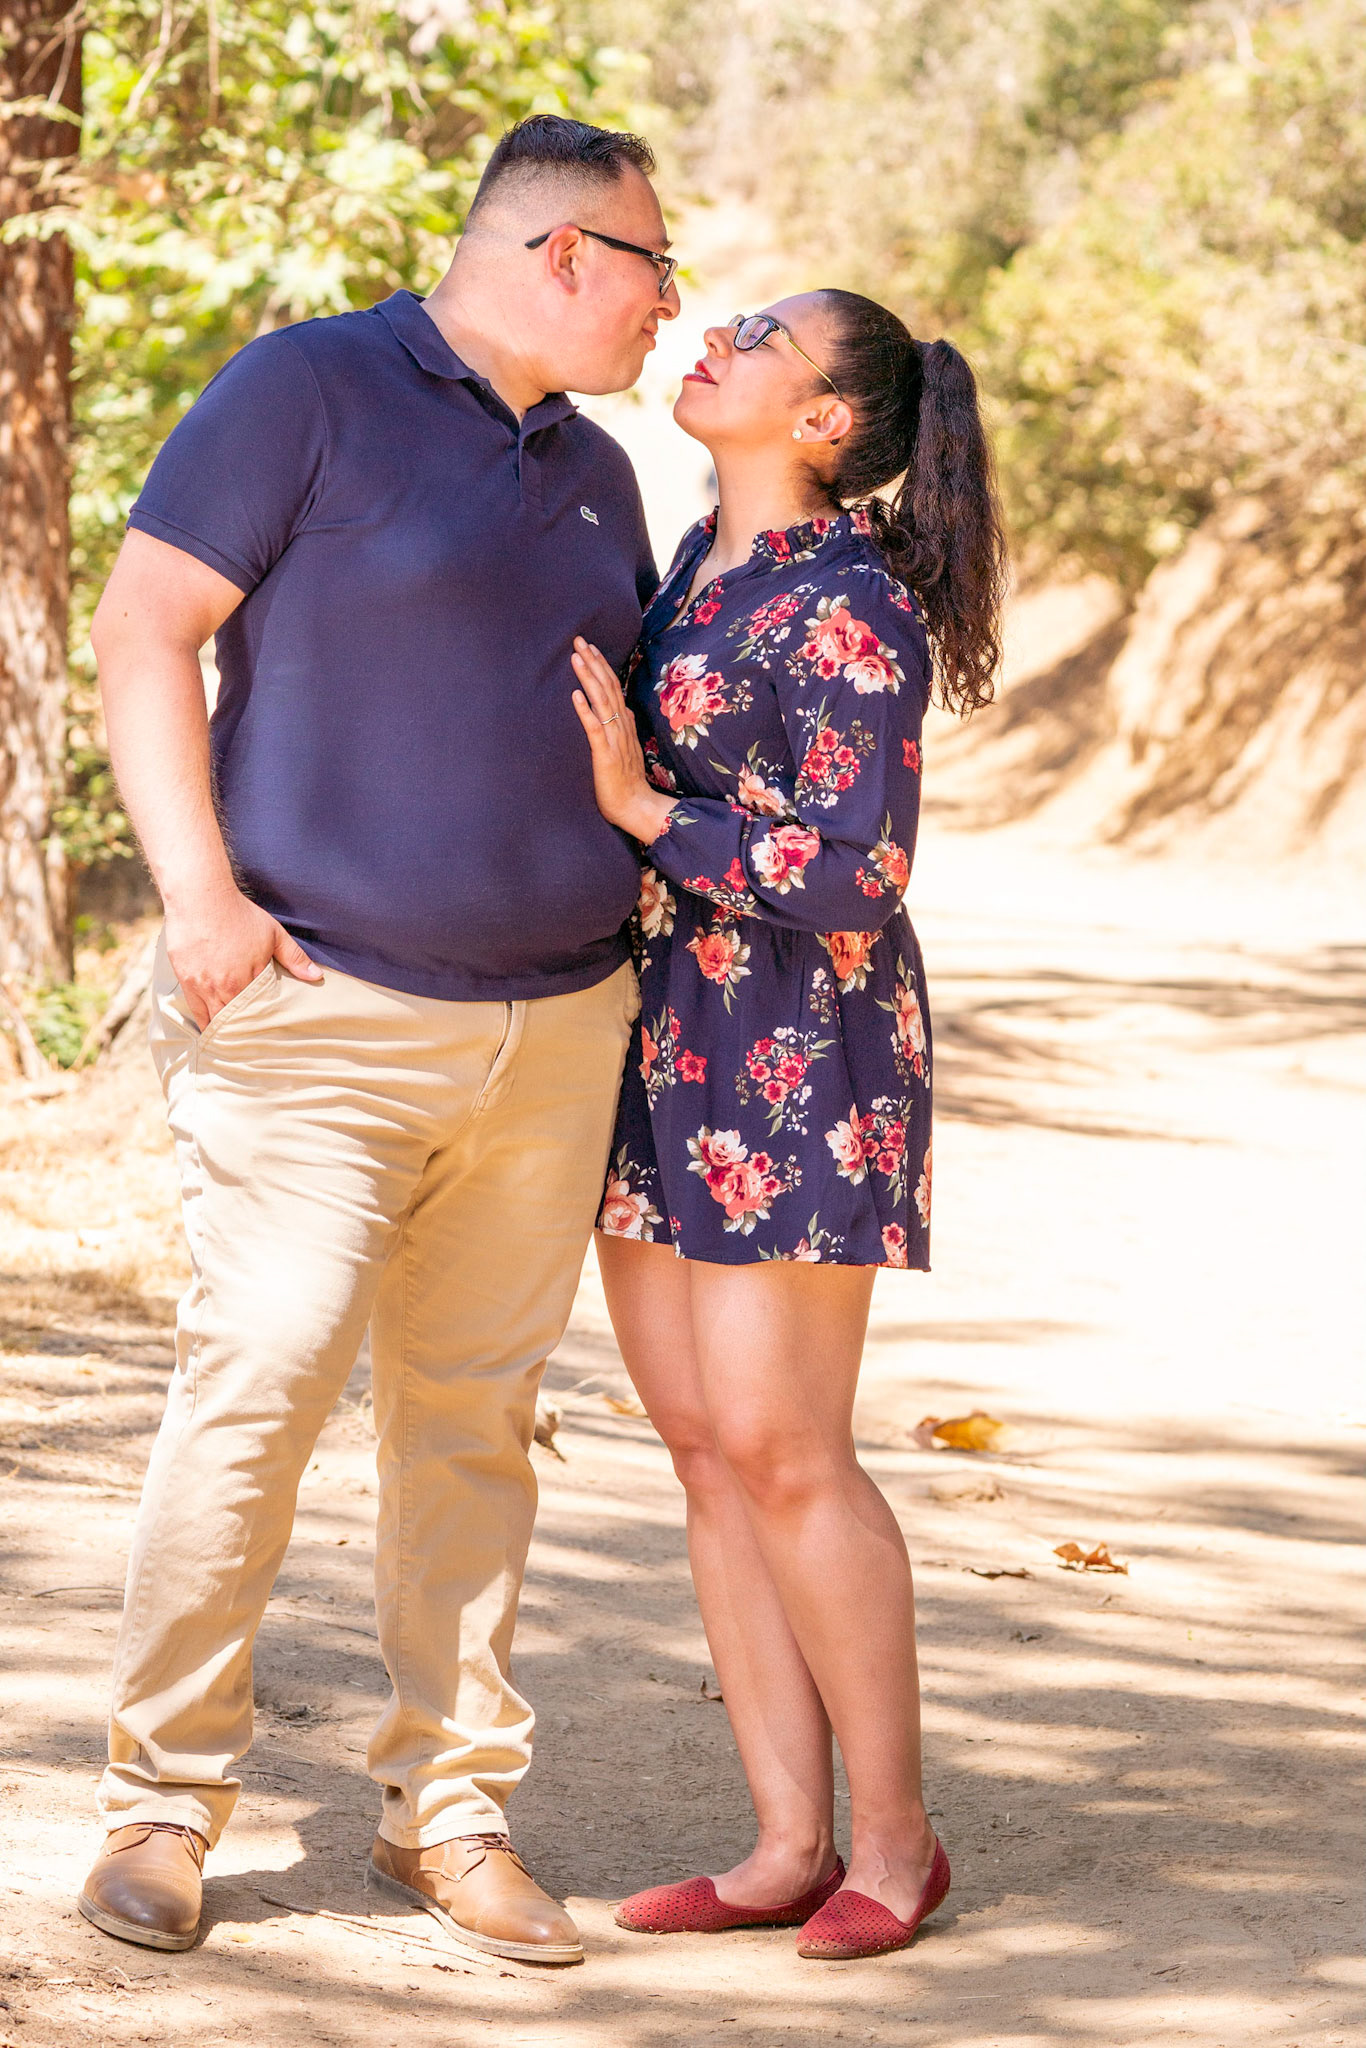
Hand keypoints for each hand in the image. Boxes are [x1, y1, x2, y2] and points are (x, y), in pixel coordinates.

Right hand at [164, 882, 321, 1029]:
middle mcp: (224, 987)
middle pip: (237, 1021)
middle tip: (253, 1046)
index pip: (260, 1012)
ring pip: (215, 1019)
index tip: (270, 1037)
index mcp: (248, 979)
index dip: (264, 1025)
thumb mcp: (273, 933)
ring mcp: (203, 986)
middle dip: (245, 1033)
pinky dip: (204, 1022)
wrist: (200, 898)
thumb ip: (294, 957)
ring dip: (225, 1031)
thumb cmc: (238, 914)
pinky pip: (195, 1011)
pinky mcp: (186, 981)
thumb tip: (316, 976)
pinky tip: (211, 1030)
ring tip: (233, 1043)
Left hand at [571, 638, 676, 844]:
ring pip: (601, 701)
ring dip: (588, 678)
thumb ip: (624, 728)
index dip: (602, 666)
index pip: (613, 687)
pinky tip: (575, 696)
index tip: (590, 647)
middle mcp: (621, 726)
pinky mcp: (606, 754)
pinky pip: (595, 729)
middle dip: (593, 662)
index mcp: (625, 724)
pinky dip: (585, 711)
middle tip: (579, 640)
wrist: (637, 806)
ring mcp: (615, 739)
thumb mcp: (626, 749)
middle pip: (607, 687)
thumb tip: (624, 710)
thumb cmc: (626, 782)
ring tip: (576, 658)